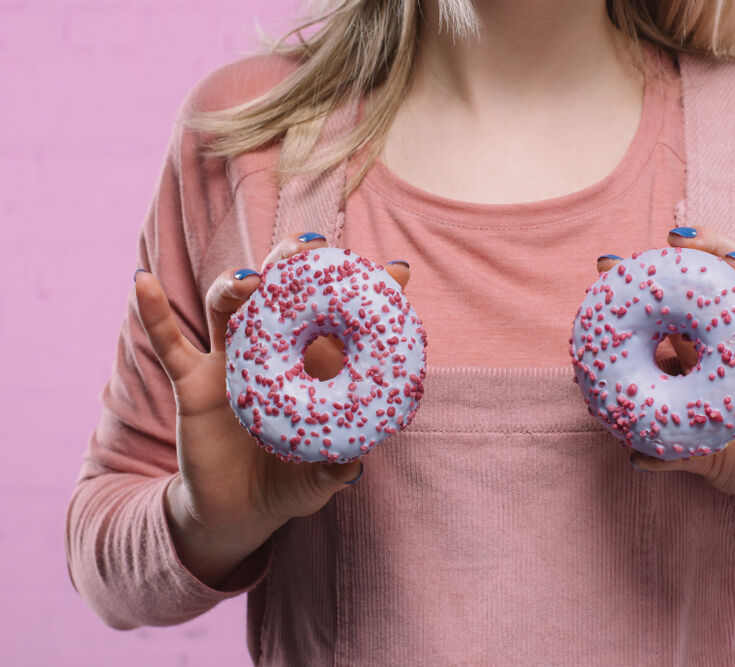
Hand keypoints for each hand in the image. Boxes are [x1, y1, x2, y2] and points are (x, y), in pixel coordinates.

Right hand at [134, 232, 410, 585]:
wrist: (238, 514)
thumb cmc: (289, 485)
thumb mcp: (318, 478)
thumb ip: (336, 470)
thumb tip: (357, 465)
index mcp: (311, 366)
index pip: (340, 320)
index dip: (366, 294)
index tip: (398, 271)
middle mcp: (270, 352)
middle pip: (279, 293)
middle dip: (292, 264)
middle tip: (310, 246)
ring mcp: (229, 362)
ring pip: (227, 308)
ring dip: (234, 285)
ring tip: (249, 279)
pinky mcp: (191, 382)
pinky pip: (168, 343)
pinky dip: (153, 312)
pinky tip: (142, 281)